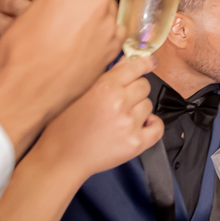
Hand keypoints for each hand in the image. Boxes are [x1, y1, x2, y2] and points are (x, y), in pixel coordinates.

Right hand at [0, 0, 122, 155]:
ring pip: (109, 11)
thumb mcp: (33, 8)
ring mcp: (108, 25)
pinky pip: (114, 33)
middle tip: (73, 13)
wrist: (26, 88)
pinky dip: (103, 36)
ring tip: (75, 34)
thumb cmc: (21, 49)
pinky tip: (84, 47)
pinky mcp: (113, 47)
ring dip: (98, 17)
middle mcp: (96, 0)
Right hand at [32, 54, 162, 181]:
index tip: (149, 61)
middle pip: (144, 85)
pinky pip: (157, 127)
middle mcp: (120, 104)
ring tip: (122, 117)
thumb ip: (108, 78)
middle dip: (136, 89)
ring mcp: (130, 124)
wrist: (62, 159)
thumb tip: (127, 61)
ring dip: (139, 108)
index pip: (134, 68)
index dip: (143, 63)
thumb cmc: (66, 127)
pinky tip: (141, 125)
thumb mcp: (82, 95)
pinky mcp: (136, 143)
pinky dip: (152, 124)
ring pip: (149, 104)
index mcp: (104, 88)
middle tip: (123, 98)